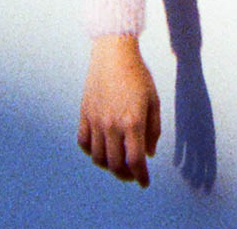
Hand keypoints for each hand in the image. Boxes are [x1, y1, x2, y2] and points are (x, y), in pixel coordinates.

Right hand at [77, 35, 160, 187]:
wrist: (114, 53)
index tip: (144, 182)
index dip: (141, 176)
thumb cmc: (138, 75)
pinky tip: (100, 149)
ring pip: (98, 157)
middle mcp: (112, 125)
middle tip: (131, 175)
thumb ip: (153, 130)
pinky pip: (83, 141)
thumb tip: (149, 153)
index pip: (135, 161)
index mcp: (132, 122)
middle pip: (115, 164)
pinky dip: (90, 151)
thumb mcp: (153, 101)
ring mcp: (96, 120)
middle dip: (125, 175)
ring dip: (108, 166)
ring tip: (116, 164)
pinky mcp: (84, 113)